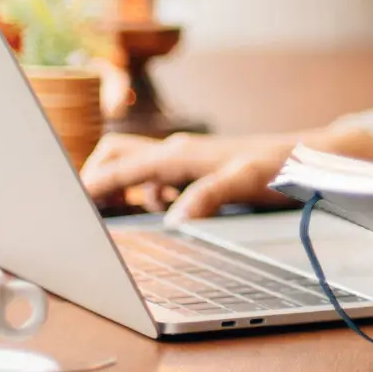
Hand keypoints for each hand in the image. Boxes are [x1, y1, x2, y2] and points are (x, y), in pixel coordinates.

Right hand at [81, 132, 289, 218]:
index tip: (62, 203)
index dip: (89, 186)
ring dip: (118, 186)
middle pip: (114, 156)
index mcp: (179, 155)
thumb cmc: (281, 166)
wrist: (310, 157)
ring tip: (113, 214)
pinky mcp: (194, 169)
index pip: (120, 168)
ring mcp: (184, 159)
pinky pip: (153, 178)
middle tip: (83, 210)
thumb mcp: (247, 181)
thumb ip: (211, 196)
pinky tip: (159, 209)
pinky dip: (142, 192)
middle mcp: (176, 152)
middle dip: (93, 179)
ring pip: (132, 165)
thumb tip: (175, 219)